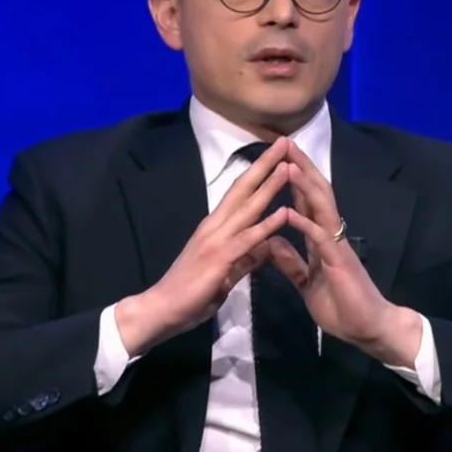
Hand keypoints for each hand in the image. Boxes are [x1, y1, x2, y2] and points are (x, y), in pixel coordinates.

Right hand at [116, 137, 291, 354]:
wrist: (162, 309)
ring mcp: (216, 240)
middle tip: (284, 142)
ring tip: (289, 166)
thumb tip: (266, 248)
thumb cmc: (190, 293)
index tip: (275, 154)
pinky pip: (248, 238)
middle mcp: (215, 226)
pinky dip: (267, 225)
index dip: (257, 171)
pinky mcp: (220, 258)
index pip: (239, 192)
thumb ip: (245, 259)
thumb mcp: (225, 273)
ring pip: (248, 207)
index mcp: (215, 226)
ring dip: (270, 186)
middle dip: (265, 165)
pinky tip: (284, 213)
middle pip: (244, 189)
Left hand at [267, 145, 422, 365]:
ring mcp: (337, 246)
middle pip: (315, 193)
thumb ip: (292, 262)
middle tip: (284, 142)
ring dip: (304, 185)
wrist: (368, 329)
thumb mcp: (307, 283)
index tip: (277, 156)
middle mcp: (330, 236)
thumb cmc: (342, 307)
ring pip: (321, 207)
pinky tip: (289, 211)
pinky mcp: (339, 262)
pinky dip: (305, 224)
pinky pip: (320, 239)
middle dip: (300, 167)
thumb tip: (273, 242)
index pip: (305, 201)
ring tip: (288, 163)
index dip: (292, 178)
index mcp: (321, 240)